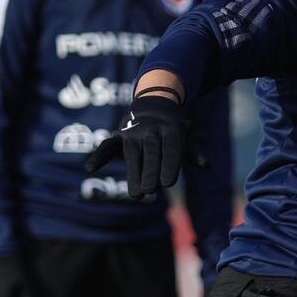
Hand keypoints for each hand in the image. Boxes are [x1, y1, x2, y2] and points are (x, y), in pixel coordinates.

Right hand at [84, 83, 186, 197]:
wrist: (154, 100)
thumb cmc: (174, 125)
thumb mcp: (187, 134)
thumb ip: (193, 151)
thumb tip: (205, 166)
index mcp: (171, 128)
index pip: (171, 148)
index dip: (170, 165)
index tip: (167, 183)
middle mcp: (151, 128)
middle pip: (152, 151)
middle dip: (150, 171)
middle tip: (150, 191)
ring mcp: (133, 130)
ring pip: (133, 153)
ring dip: (133, 173)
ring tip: (136, 196)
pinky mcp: (119, 134)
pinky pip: (108, 145)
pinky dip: (99, 155)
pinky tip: (91, 168)